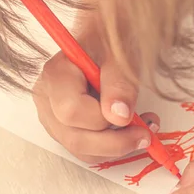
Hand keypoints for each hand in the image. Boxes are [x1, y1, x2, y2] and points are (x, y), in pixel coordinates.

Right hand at [32, 46, 157, 163]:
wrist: (105, 42)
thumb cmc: (110, 43)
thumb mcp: (119, 56)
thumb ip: (119, 84)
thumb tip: (119, 116)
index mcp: (56, 74)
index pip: (71, 110)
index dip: (102, 119)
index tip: (130, 116)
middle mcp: (47, 99)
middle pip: (75, 137)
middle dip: (115, 142)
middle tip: (146, 134)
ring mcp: (53, 117)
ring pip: (82, 150)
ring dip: (117, 148)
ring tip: (143, 130)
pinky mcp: (65, 129)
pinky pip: (87, 151)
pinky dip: (112, 148)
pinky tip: (129, 131)